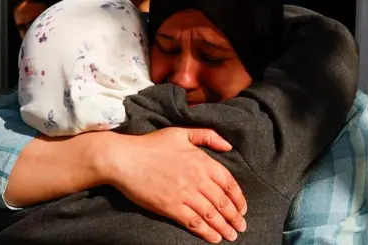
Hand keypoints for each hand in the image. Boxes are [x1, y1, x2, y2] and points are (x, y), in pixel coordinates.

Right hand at [103, 128, 247, 242]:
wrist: (125, 159)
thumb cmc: (151, 144)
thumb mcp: (181, 132)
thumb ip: (207, 136)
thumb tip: (228, 146)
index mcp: (202, 161)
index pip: (229, 183)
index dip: (238, 198)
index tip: (242, 208)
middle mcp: (197, 178)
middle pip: (223, 202)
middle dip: (234, 217)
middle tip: (240, 227)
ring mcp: (185, 194)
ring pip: (211, 214)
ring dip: (224, 227)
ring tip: (231, 235)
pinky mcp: (171, 207)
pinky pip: (194, 222)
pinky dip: (206, 232)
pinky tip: (214, 238)